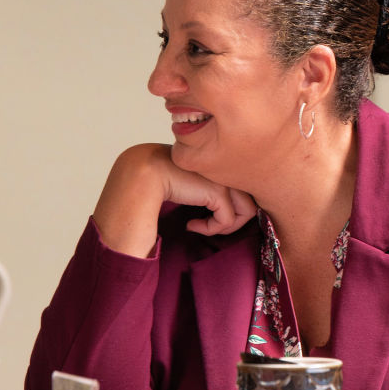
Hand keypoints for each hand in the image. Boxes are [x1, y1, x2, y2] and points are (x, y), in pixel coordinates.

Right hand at [97, 145, 256, 249]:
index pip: (242, 185)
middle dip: (233, 219)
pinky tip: (190, 225)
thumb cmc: (157, 183)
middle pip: (249, 198)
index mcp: (218, 160)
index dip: (233, 207)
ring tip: (201, 227)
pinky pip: (227, 219)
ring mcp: (221, 176)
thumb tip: (227, 211)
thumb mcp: (186, 184)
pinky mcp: (216, 190)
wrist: (139, 177)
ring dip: (224, 226)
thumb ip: (205, 189)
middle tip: (210, 226)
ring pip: (246, 209)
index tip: (210, 217)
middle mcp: (223, 165)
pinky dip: (211, 229)